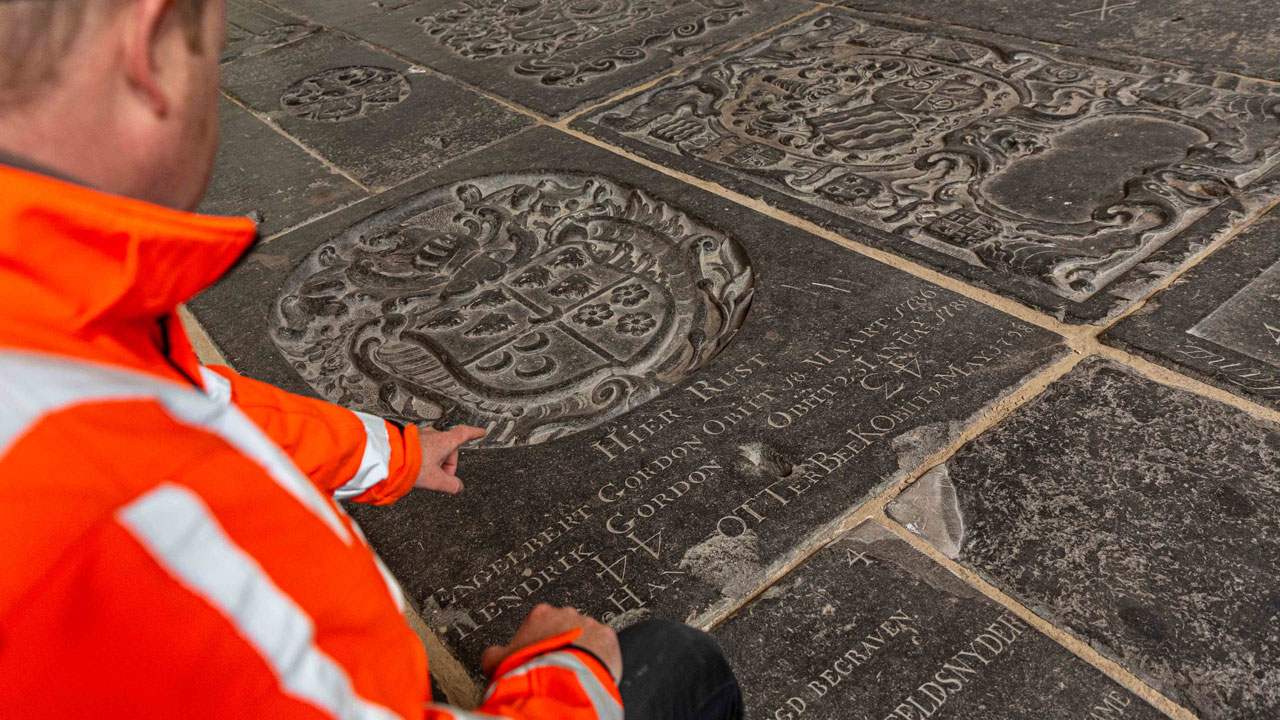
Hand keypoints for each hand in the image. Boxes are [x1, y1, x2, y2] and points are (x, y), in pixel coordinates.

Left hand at [414, 425, 485, 493]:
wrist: (387, 457)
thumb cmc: (411, 464)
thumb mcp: (435, 480)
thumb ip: (451, 485)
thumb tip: (458, 487)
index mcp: (445, 441)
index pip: (464, 434)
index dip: (474, 433)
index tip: (480, 432)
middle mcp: (434, 435)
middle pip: (448, 448)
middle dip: (447, 464)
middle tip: (439, 478)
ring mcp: (421, 435)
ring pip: (434, 448)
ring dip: (433, 461)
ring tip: (423, 474)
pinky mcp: (409, 438)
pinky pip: (422, 448)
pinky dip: (422, 458)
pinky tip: (414, 467)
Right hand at [481, 604, 621, 682]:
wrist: (559, 680)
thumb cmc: (528, 669)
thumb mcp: (497, 662)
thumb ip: (493, 654)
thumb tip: (490, 655)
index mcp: (539, 615)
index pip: (539, 625)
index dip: (538, 644)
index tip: (539, 657)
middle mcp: (565, 614)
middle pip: (564, 628)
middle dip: (562, 644)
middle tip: (557, 664)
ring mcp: (589, 623)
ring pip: (586, 636)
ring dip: (582, 650)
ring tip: (575, 671)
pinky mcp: (607, 637)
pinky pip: (605, 646)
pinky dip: (601, 657)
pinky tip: (591, 671)